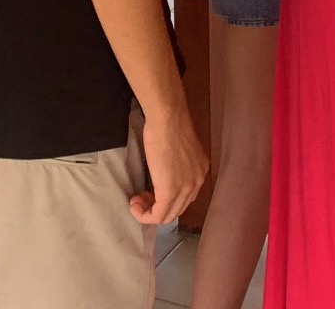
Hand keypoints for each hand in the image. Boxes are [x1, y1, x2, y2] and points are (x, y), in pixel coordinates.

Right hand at [130, 105, 207, 224]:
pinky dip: (144, 215)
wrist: (168, 118)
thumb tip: (165, 171)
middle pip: (177, 209)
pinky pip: (158, 215)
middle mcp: (198, 182)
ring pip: (168, 215)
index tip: (149, 190)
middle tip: (140, 196)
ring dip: (149, 212)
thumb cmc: (169, 125)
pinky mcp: (170, 192)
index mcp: (200, 171)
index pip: (185, 197)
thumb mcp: (178, 149)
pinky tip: (134, 204)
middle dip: (156, 207)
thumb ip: (176, 164)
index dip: (165, 198)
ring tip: (136, 200)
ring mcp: (186, 189)